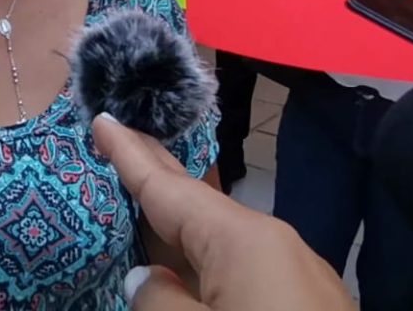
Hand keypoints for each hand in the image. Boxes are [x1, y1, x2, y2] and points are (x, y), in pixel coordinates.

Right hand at [93, 114, 353, 310]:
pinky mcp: (308, 306)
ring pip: (223, 240)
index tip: (104, 120)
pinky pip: (243, 269)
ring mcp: (297, 276)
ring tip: (144, 203)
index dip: (131, 157)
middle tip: (121, 141)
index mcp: (242, 239)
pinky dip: (208, 260)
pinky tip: (192, 267)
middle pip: (200, 204)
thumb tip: (149, 280)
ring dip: (183, 226)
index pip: (170, 188)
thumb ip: (160, 302)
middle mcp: (273, 244)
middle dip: (159, 175)